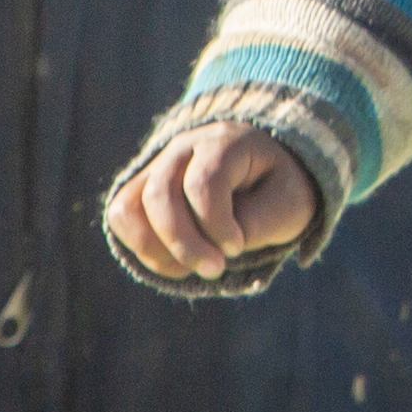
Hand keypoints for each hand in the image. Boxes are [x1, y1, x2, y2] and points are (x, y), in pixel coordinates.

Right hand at [109, 121, 317, 281]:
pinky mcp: (142, 189)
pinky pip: (122, 218)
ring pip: (129, 208)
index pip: (204, 183)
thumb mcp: (289, 204)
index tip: (237, 247)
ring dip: (157, 250)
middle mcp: (183, 148)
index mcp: (225, 142)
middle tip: (215, 269)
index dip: (216, 225)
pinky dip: (144, 249)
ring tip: (191, 268)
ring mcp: (157, 167)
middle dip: (184, 244)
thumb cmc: (278, 188)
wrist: (263, 172)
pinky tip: (177, 262)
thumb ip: (257, 224)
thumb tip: (212, 245)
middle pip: (160, 195)